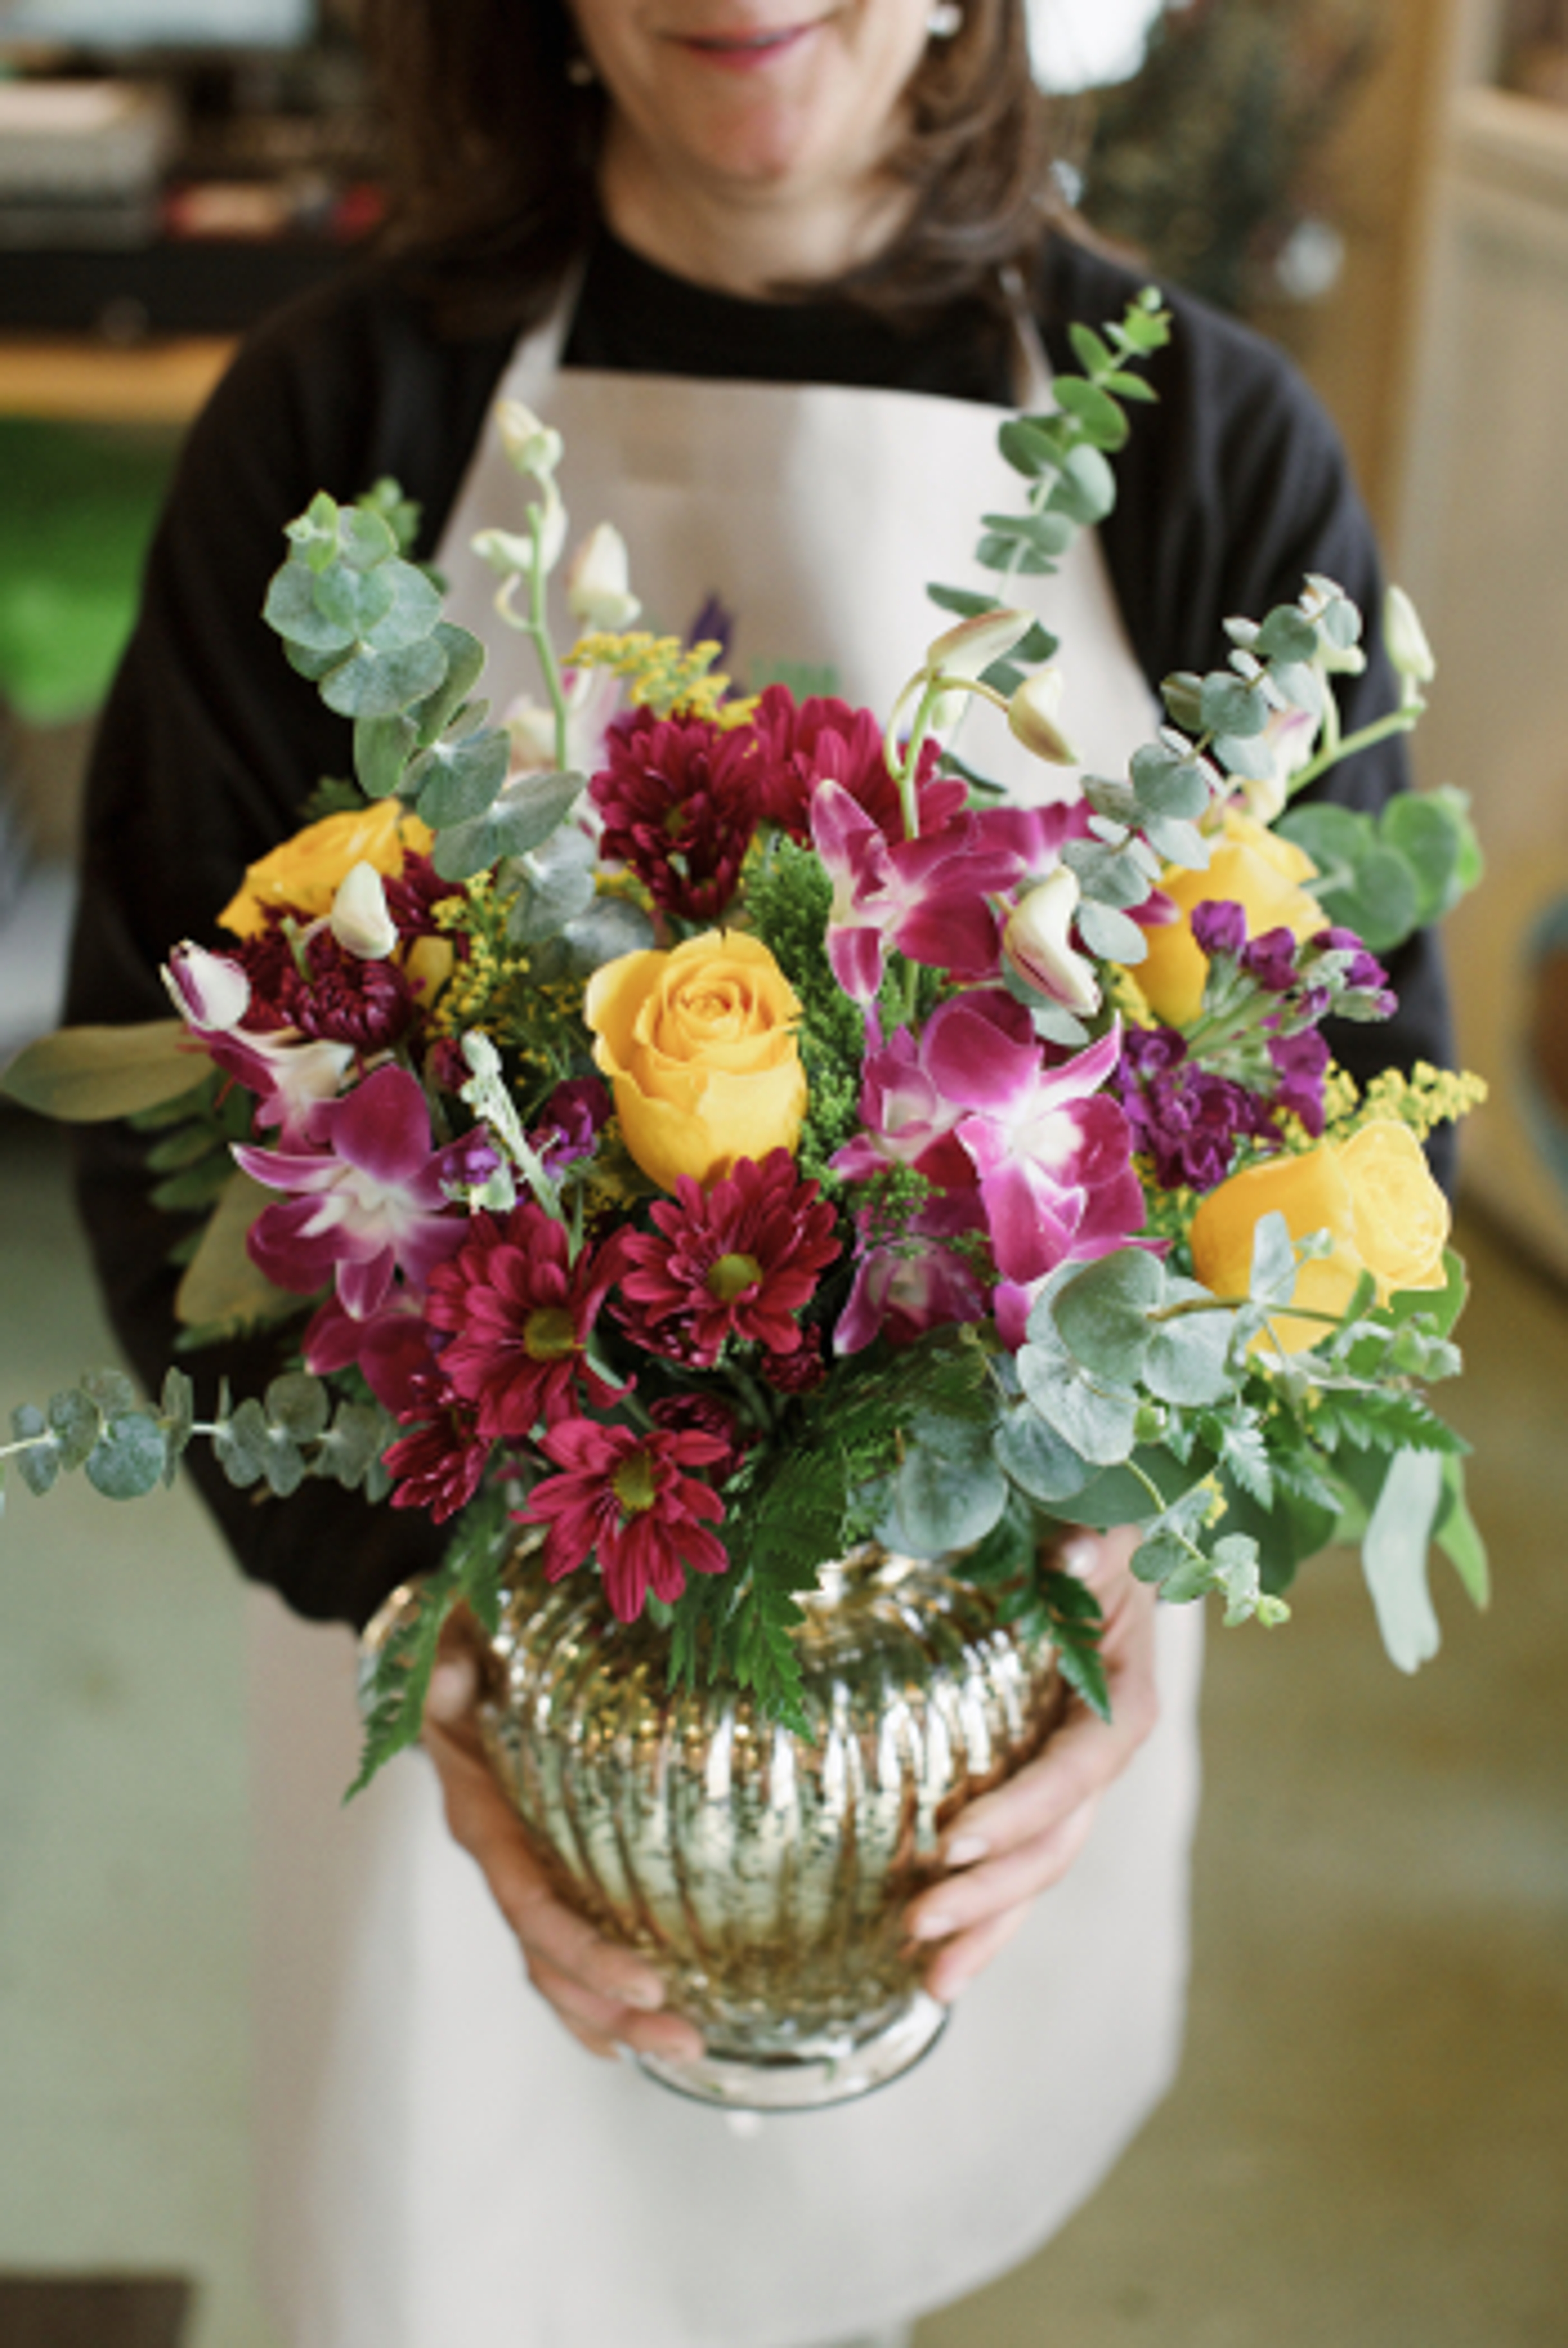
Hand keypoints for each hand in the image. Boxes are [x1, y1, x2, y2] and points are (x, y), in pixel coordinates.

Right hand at [421, 1621, 704, 2065]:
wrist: (445, 1657)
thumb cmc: (459, 1649)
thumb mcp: (451, 1648)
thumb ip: (449, 1668)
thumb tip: (451, 1678)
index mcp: (481, 1818)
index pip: (531, 1904)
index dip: (584, 1951)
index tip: (646, 1984)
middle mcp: (501, 1858)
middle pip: (551, 1958)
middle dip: (612, 2010)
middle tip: (687, 2042)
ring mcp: (523, 1869)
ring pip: (560, 1965)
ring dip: (615, 2015)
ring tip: (687, 2050)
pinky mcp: (545, 1864)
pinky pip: (564, 1943)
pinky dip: (594, 1996)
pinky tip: (635, 2034)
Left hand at [904, 1525, 1158, 2003]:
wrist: (1099, 1536)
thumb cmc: (1093, 1530)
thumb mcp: (1102, 1528)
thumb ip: (1092, 1541)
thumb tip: (1071, 1555)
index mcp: (1119, 1702)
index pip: (1071, 1773)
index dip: (1017, 1812)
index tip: (950, 1841)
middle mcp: (1098, 1754)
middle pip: (1053, 1843)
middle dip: (990, 1894)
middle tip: (918, 1928)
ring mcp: (1065, 1776)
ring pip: (1034, 1869)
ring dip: (986, 1925)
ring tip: (928, 1981)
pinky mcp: (1031, 1781)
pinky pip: (1012, 1855)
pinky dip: (981, 1907)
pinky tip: (935, 1961)